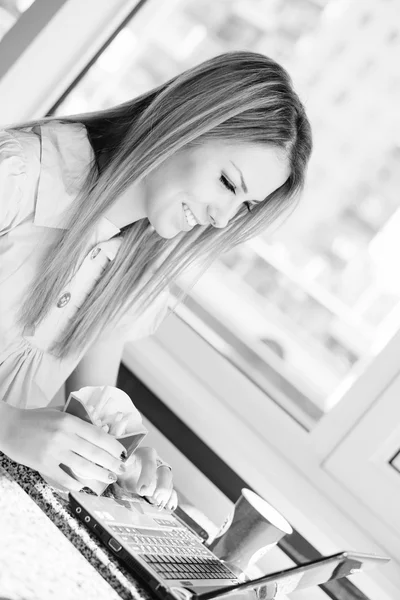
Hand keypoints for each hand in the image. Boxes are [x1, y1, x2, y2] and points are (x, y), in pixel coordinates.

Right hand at [3, 406, 126, 490]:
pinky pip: (64, 477)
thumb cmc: (34, 419)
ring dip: (99, 475)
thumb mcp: (57, 412)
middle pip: (94, 453)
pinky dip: (75, 483)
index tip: (122, 453)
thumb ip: (76, 415)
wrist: (7, 427)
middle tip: (120, 469)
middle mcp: (64, 436)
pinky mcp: (43, 464)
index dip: (113, 446)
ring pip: (83, 467)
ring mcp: (53, 452)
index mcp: (69, 421)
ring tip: (108, 478)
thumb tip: (99, 421)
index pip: (98, 435)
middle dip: (111, 463)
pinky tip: (82, 485)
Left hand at [117, 446, 177, 510]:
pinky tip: (170, 507)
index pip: (150, 463)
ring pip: (169, 482)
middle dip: (162, 485)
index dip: (147, 476)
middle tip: (155, 497)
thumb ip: (118, 464)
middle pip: (165, 472)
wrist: (123, 471)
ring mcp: (160, 475)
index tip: (140, 490)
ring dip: (166, 493)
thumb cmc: (120, 464)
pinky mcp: (162, 486)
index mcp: (145, 454)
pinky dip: (172, 499)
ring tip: (158, 503)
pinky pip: (171, 491)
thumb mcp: (117, 463)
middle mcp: (156, 462)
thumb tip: (120, 468)